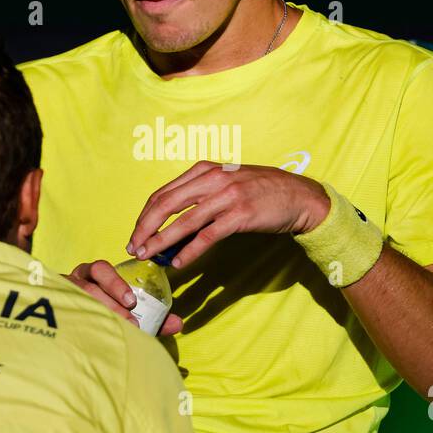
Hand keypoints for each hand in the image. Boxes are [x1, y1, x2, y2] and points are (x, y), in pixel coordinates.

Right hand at [64, 260, 184, 336]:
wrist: (65, 325)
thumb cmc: (104, 314)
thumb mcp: (128, 313)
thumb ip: (153, 319)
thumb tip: (178, 324)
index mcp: (93, 275)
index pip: (101, 270)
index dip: (115, 283)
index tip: (131, 302)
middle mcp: (74, 279)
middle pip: (88, 285)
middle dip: (108, 302)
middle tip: (127, 320)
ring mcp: (60, 293)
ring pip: (74, 298)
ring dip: (94, 312)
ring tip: (111, 328)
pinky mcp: (52, 306)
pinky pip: (59, 311)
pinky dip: (73, 321)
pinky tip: (83, 335)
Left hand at [126, 161, 330, 267]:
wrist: (298, 196)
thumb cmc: (261, 191)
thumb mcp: (226, 183)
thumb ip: (200, 196)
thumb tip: (171, 223)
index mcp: (205, 170)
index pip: (163, 193)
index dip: (144, 216)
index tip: (136, 234)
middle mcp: (212, 179)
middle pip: (166, 205)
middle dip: (145, 229)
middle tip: (133, 249)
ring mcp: (226, 196)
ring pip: (183, 222)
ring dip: (161, 242)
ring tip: (148, 256)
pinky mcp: (240, 215)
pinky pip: (208, 236)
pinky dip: (190, 250)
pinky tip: (178, 262)